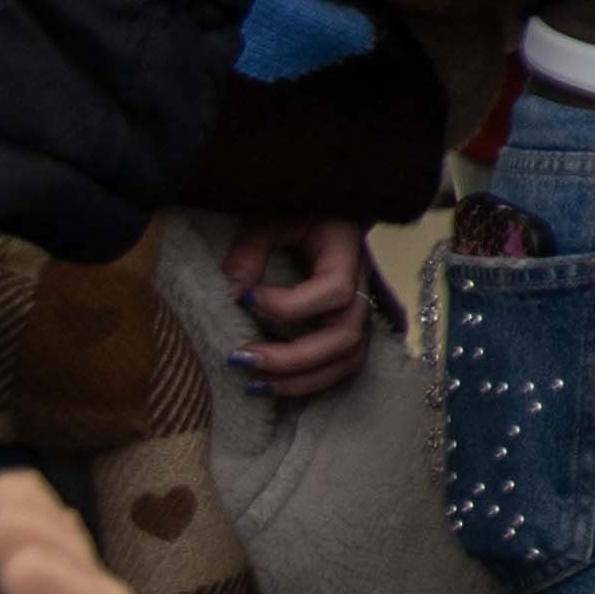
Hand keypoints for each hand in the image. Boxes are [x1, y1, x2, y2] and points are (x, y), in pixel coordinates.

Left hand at [222, 219, 374, 399]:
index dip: (290, 304)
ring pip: (349, 359)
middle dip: (293, 357)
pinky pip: (341, 365)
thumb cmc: (299, 209)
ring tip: (255, 384)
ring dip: (302, 380)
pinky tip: (272, 385)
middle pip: (345, 336)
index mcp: (347, 254)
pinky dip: (309, 382)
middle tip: (242, 358)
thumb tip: (233, 292)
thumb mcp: (270, 216)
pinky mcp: (347, 326)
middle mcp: (361, 287)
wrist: (326, 209)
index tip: (246, 299)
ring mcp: (359, 310)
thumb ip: (251, 248)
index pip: (334, 290)